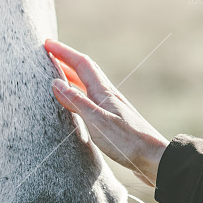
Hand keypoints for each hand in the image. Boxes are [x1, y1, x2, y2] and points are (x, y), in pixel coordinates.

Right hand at [45, 39, 168, 186]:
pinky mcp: (113, 119)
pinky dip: (79, 93)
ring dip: (72, 75)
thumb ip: (77, 102)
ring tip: (57, 74)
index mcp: (104, 93)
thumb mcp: (97, 122)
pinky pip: (91, 99)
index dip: (64, 52)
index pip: (81, 64)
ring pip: (88, 84)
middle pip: (85, 70)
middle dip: (66, 59)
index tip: (47, 44)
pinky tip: (77, 102)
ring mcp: (111, 107)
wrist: (154, 158)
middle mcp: (108, 96)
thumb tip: (56, 83)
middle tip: (49, 54)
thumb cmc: (128, 142)